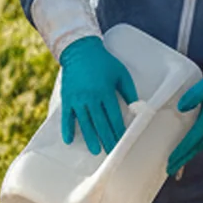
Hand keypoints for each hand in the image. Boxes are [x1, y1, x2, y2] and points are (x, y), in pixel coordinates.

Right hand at [58, 36, 138, 154]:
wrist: (79, 49)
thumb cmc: (103, 62)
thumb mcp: (120, 73)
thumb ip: (129, 91)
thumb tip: (136, 108)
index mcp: (105, 91)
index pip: (113, 116)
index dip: (118, 130)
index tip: (122, 142)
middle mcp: (90, 97)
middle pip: (100, 123)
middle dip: (106, 139)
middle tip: (111, 152)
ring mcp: (77, 98)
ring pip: (84, 122)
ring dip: (90, 137)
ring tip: (95, 150)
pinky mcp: (66, 97)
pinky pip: (66, 116)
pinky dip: (66, 128)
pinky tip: (69, 140)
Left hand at [168, 70, 202, 175]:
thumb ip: (192, 97)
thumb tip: (180, 108)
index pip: (191, 141)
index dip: (180, 152)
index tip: (170, 161)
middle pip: (194, 149)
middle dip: (182, 161)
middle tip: (169, 171)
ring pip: (198, 149)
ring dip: (186, 157)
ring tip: (175, 167)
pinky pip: (201, 144)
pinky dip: (192, 151)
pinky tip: (186, 154)